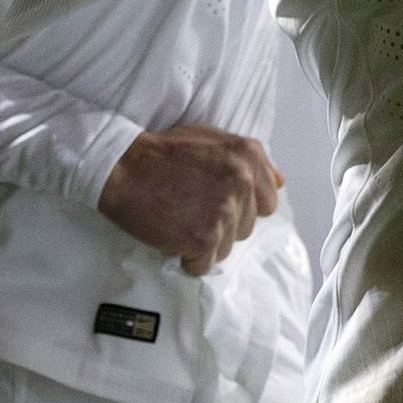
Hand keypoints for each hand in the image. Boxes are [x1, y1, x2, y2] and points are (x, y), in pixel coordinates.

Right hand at [98, 125, 286, 276]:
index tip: (219, 202)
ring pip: (226, 247)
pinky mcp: (203, 238)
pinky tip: (173, 238)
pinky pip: (205, 264)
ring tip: (180, 221)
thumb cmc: (164, 153)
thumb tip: (279, 184)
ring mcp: (224, 211)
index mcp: (248, 157)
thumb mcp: (214, 139)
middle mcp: (242, 182)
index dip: (243, 206)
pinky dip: (189, 259)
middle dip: (222, 224)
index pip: (267, 201)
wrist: (123, 167)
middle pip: (246, 226)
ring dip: (205, 242)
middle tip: (191, 209)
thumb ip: (250, 160)